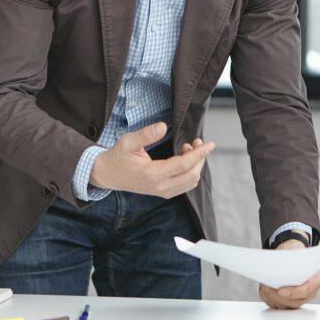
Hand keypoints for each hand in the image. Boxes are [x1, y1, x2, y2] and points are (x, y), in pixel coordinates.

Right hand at [89, 122, 214, 198]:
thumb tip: (163, 126)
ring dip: (196, 164)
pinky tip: (184, 159)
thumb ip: (145, 134)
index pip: (184, 165)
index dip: (199, 154)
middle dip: (199, 157)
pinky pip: (185, 185)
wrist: (108, 175)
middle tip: (196, 141)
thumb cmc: (118, 156)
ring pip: (191, 181)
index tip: (210, 144)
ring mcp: (162, 192)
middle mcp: (160, 187)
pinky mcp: (163, 193)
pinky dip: (191, 172)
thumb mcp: (127, 141)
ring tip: (188, 148)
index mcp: (152, 174)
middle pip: (192, 174)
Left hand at [259, 238, 319, 308]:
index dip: (293, 293)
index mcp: (316, 281)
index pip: (306, 290)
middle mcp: (309, 294)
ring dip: (272, 298)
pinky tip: (265, 290)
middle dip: (278, 297)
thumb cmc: (295, 255)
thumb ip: (290, 263)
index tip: (280, 291)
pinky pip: (278, 306)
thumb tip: (278, 271)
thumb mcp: (295, 253)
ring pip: (284, 306)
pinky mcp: (288, 303)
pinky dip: (270, 299)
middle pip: (293, 302)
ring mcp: (299, 300)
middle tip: (267, 289)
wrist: (292, 258)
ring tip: (265, 288)